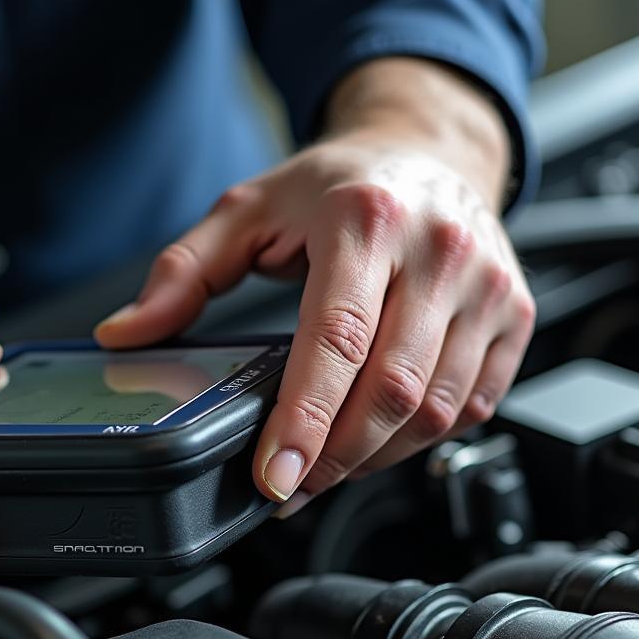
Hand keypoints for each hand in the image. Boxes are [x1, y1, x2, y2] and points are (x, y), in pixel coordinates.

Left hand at [96, 60, 534, 507]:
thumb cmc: (337, 187)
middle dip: (334, 457)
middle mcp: (440, 250)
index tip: (273, 477)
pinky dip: (419, 441)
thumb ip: (181, 275)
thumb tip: (124, 334)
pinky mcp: (514, 316)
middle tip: (288, 486)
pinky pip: (472, 407)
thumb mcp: (244, 213)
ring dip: (372, 458)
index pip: (337, 341)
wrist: (428, 152)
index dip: (303, 421)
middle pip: (391, 390)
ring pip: (435, 410)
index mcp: (366, 220)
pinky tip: (376, 441)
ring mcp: (488, 286)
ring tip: (323, 468)